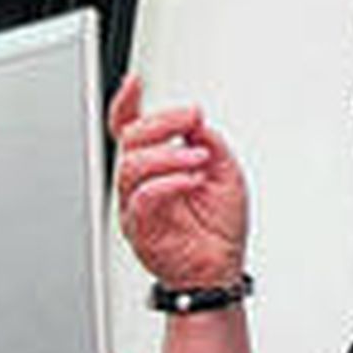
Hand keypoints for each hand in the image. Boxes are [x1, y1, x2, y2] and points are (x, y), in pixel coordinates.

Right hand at [109, 74, 248, 289]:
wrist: (219, 270)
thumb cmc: (218, 227)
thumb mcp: (225, 171)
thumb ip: (209, 142)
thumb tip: (194, 121)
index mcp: (156, 164)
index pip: (130, 128)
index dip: (126, 103)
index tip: (135, 82)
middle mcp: (140, 182)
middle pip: (129, 138)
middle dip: (161, 121)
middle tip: (191, 119)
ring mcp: (137, 204)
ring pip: (131, 165)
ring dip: (168, 155)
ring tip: (198, 158)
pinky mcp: (140, 228)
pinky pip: (144, 198)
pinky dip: (169, 183)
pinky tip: (191, 180)